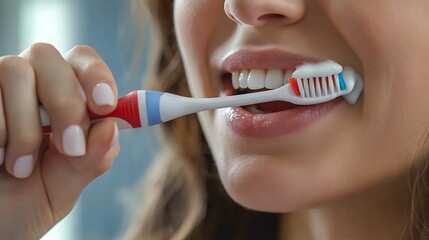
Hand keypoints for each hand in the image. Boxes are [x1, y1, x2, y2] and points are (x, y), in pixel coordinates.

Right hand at [0, 43, 119, 238]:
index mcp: (62, 95)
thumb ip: (92, 158)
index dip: (96, 75)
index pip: (82, 60)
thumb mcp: (66, 184)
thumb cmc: (27, 199)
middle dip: (66, 103)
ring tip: (22, 168)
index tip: (105, 107)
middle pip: (47, 56)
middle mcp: (27, 82)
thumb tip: (111, 126)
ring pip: (14, 70)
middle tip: (71, 147)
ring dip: (26, 125)